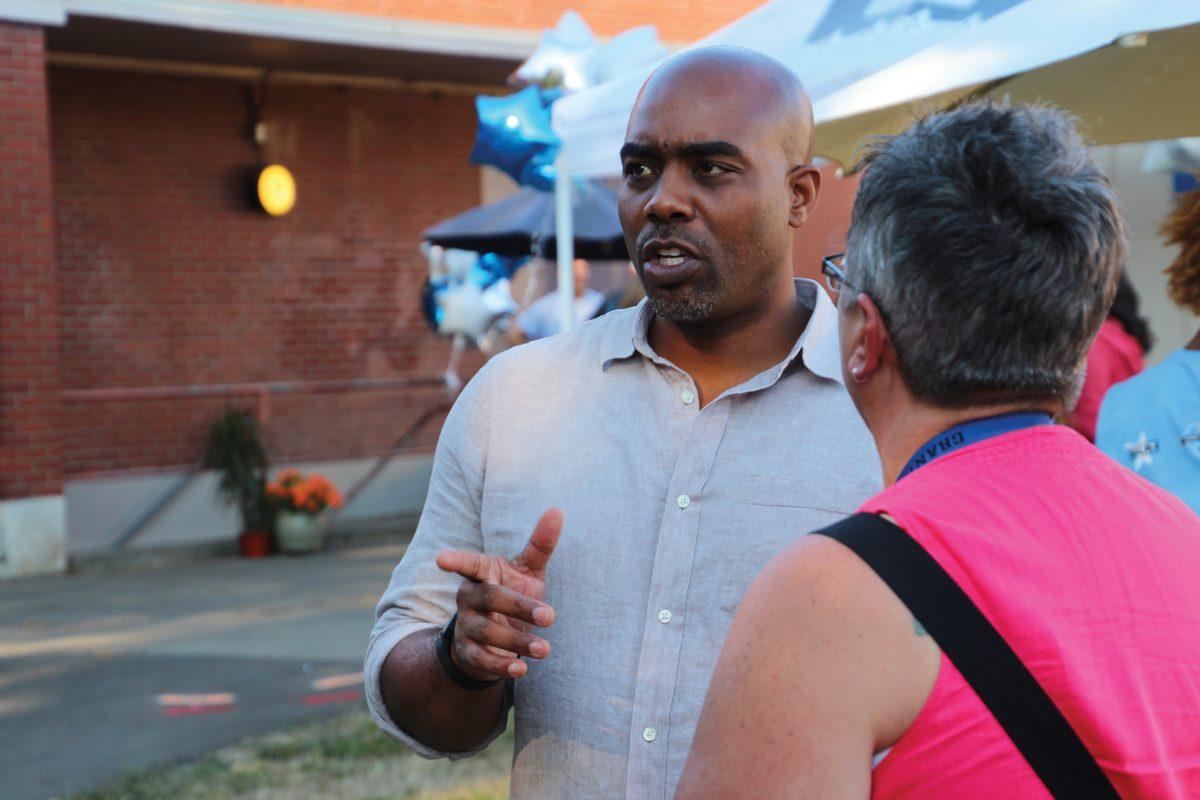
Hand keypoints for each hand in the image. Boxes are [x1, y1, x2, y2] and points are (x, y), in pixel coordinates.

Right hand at [436, 508, 561, 680]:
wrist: (493, 639)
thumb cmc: (512, 594)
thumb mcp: (527, 570)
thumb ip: (540, 544)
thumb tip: (557, 510)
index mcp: (481, 573)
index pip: (469, 564)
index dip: (456, 560)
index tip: (441, 558)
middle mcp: (468, 597)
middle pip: (488, 598)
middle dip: (518, 607)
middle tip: (550, 616)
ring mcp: (466, 625)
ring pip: (486, 632)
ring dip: (517, 642)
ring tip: (545, 649)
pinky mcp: (469, 653)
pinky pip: (481, 660)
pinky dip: (500, 666)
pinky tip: (521, 669)